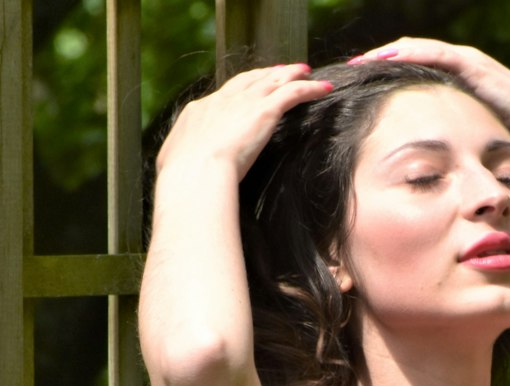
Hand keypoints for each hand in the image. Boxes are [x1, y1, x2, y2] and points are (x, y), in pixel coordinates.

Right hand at [155, 64, 333, 181]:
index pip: (222, 96)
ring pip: (271, 80)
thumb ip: (179, 162)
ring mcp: (242, 104)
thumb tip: (175, 171)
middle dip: (264, 74)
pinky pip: (292, 93)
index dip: (238, 90)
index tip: (248, 91)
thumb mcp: (174, 167)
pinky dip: (309, 88)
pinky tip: (324, 88)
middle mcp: (221, 101)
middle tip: (278, 71)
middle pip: (248, 80)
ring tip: (303, 71)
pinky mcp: (264, 111)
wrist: (195, 175)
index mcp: (199, 113)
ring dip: (289, 74)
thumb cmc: (183, 180)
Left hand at [349, 40, 509, 146]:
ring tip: (361, 62)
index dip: (387, 71)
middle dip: (379, 59)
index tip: (362, 81)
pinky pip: (434, 53)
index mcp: (454, 76)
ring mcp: (464, 58)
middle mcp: (456, 61)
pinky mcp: (470, 62)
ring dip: (387, 53)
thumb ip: (451, 130)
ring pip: (416, 48)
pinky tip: (389, 58)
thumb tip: (432, 154)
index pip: (413, 67)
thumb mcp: (470, 128)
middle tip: (352, 68)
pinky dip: (410, 54)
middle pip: (409, 53)